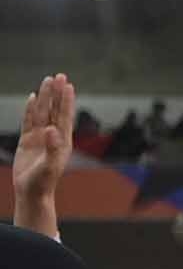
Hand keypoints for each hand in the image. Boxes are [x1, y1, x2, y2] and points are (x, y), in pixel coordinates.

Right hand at [13, 74, 74, 202]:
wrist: (32, 193)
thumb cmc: (43, 182)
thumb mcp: (49, 165)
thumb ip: (52, 148)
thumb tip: (53, 130)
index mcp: (62, 141)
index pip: (65, 116)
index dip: (66, 100)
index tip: (68, 85)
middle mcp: (53, 136)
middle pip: (55, 110)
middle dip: (57, 93)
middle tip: (60, 76)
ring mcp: (40, 137)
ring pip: (43, 112)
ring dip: (45, 97)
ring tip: (48, 81)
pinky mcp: (28, 141)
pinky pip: (29, 121)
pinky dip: (31, 109)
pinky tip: (34, 98)